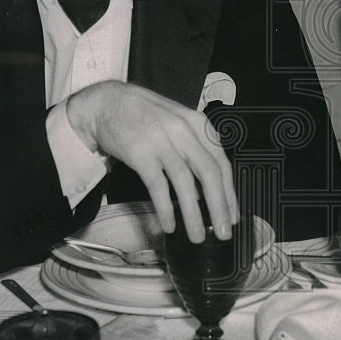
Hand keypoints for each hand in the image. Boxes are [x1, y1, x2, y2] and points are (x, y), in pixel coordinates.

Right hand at [66, 81, 238, 240]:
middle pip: (209, 173)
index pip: (221, 162)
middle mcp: (183, 131)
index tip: (232, 215)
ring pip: (185, 183)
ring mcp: (161, 141)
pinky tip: (169, 225)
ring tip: (197, 236)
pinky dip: (165, 208)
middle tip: (223, 232)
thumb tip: (210, 188)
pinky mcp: (140, 152)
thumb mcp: (179, 123)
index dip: (229, 192)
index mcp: (198, 124)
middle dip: (219, 207)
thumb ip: (196, 149)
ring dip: (193, 214)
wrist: (108, 103)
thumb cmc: (146, 116)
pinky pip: (158, 186)